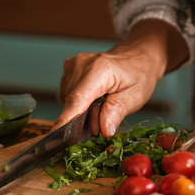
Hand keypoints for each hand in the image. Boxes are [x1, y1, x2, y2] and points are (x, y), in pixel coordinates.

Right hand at [53, 19, 187, 136]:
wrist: (138, 56)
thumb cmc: (139, 74)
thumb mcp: (135, 96)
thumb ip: (117, 112)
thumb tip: (104, 130)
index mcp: (99, 70)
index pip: (77, 100)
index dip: (65, 121)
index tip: (55, 139)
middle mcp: (82, 64)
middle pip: (71, 102)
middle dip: (83, 118)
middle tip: (102, 120)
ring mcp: (74, 64)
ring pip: (67, 99)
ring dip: (81, 110)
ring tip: (101, 105)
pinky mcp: (70, 67)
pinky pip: (67, 92)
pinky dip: (78, 101)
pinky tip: (93, 98)